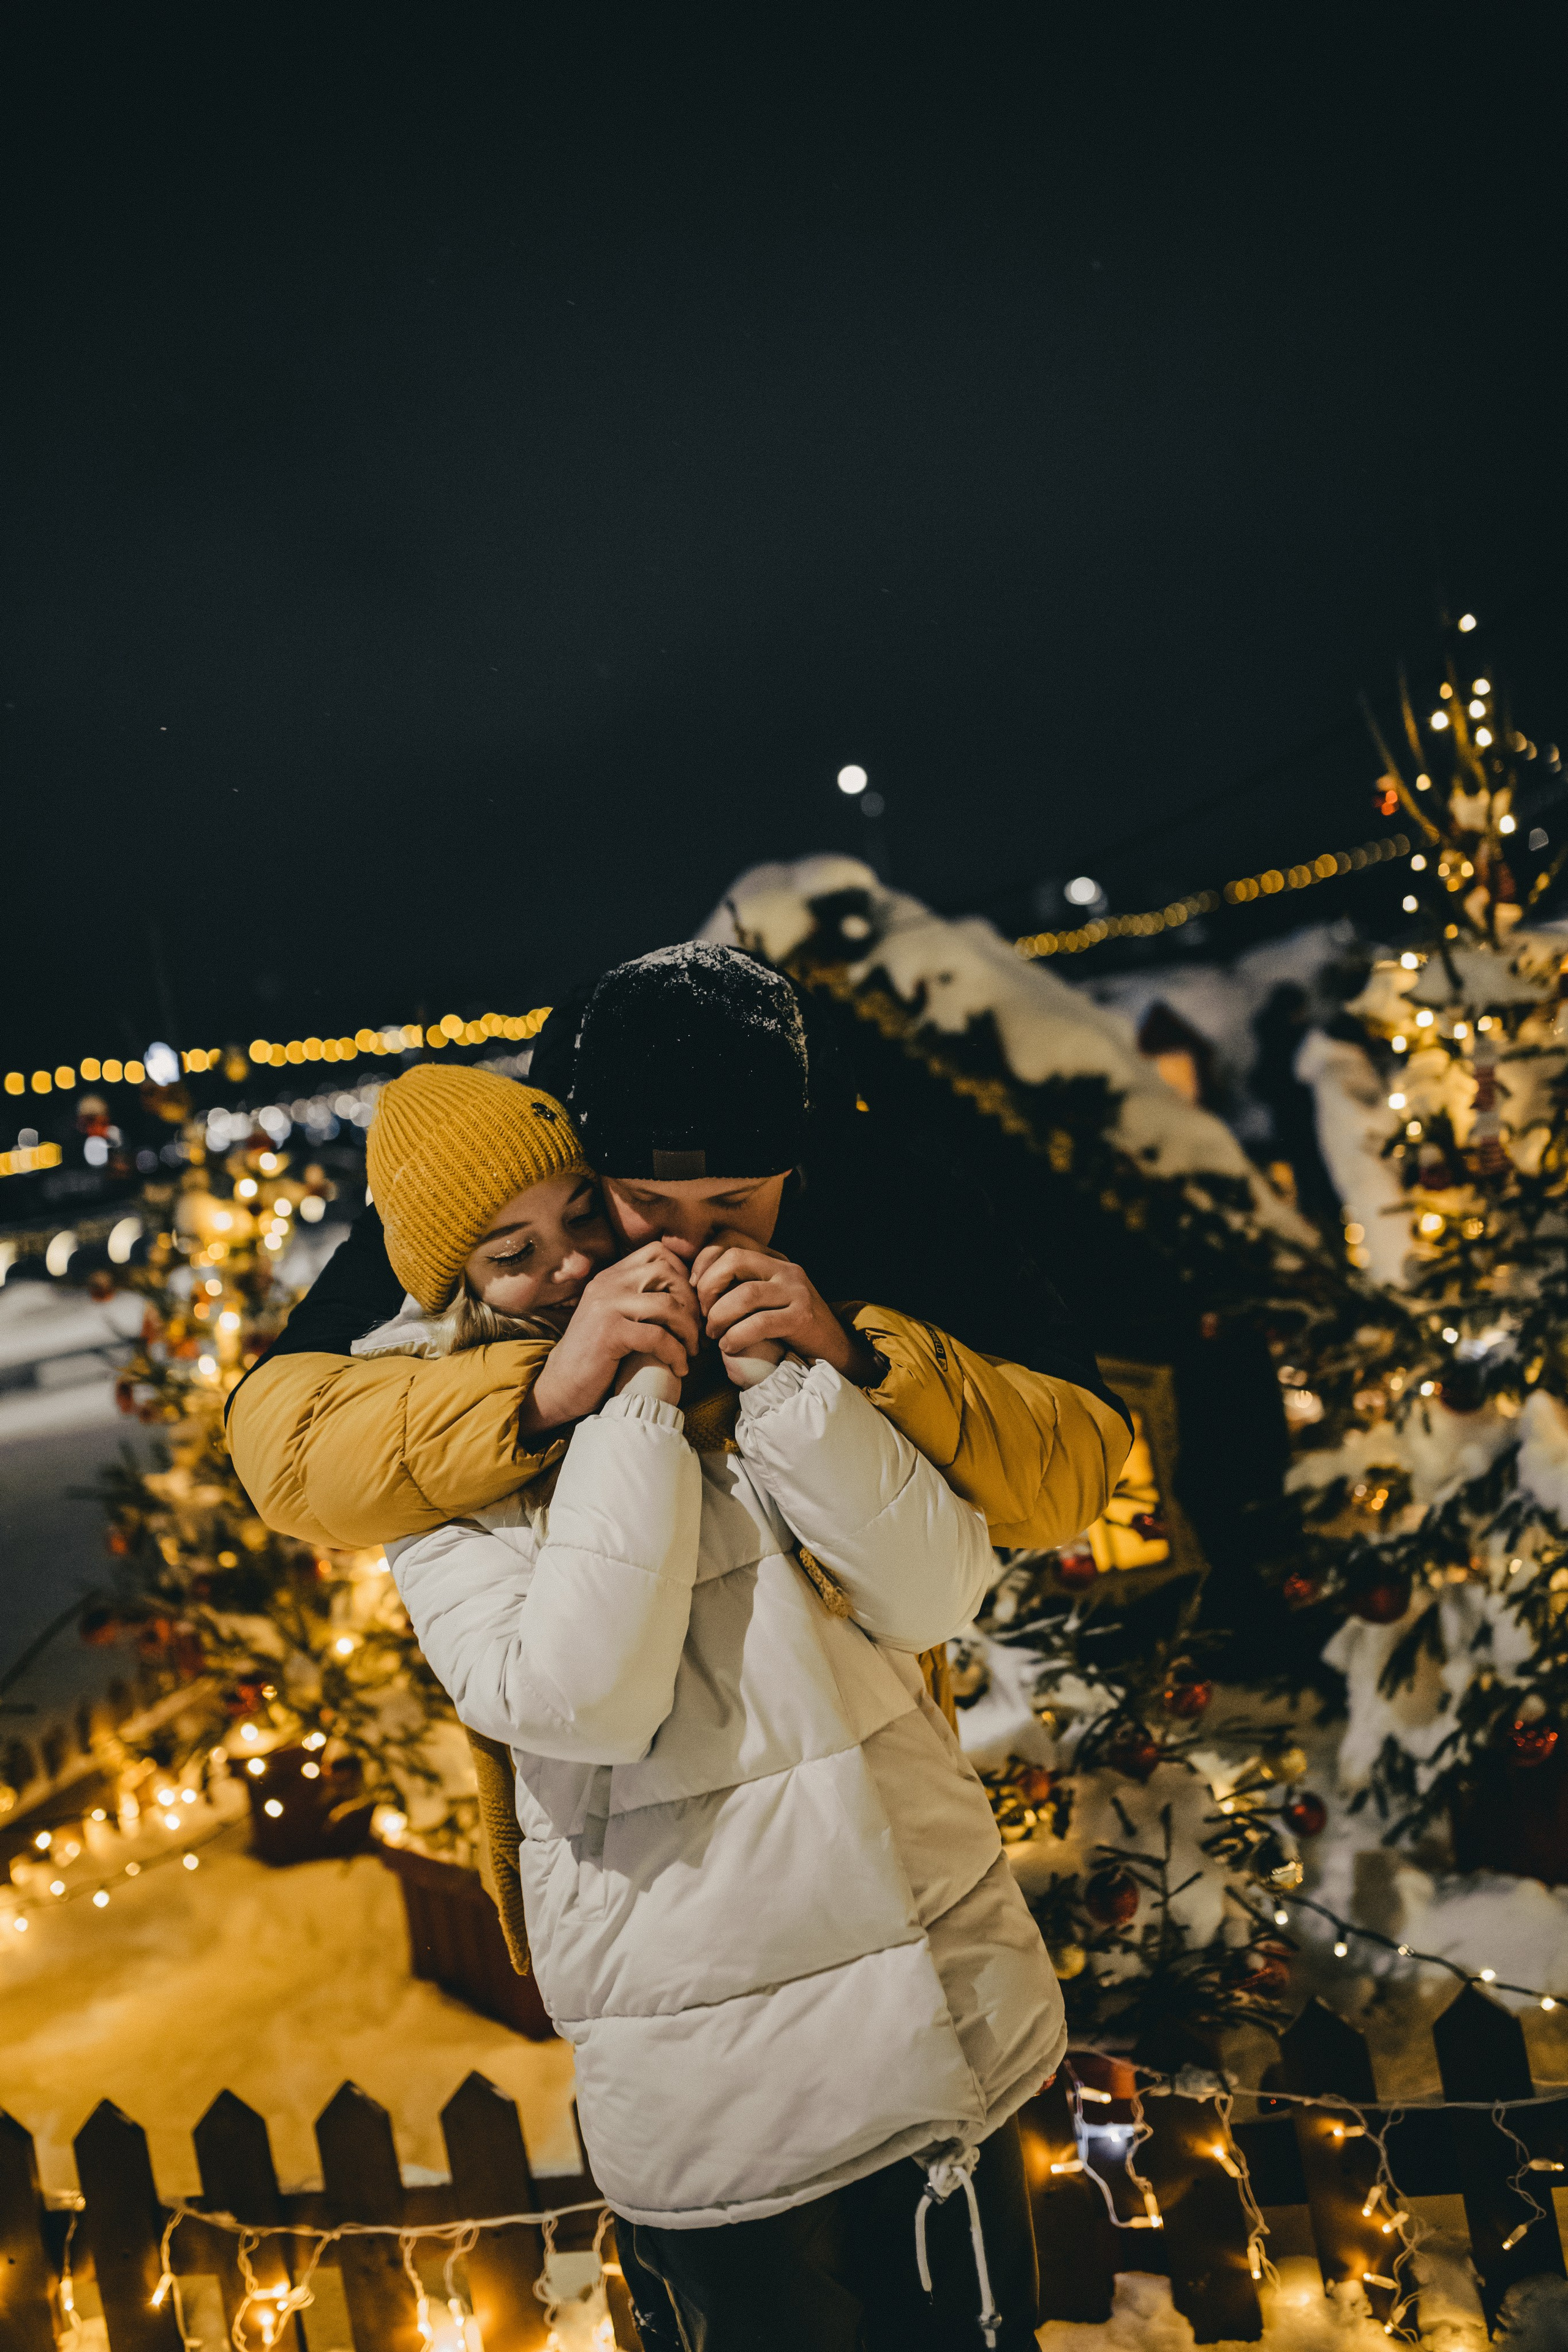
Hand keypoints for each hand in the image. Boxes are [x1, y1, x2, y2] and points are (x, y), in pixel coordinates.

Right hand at [524, 1240, 699, 1430]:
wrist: (560, 1386)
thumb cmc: (596, 1355)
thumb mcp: (615, 1315)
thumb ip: (638, 1297)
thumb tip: (686, 1288)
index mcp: (610, 1276)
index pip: (657, 1252)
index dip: (684, 1273)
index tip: (692, 1304)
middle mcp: (607, 1284)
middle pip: (667, 1272)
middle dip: (692, 1301)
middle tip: (698, 1330)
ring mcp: (606, 1307)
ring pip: (668, 1304)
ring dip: (688, 1330)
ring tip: (692, 1351)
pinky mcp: (609, 1334)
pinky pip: (658, 1336)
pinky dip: (676, 1353)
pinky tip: (679, 1368)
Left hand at [692, 1240, 880, 1385]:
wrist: (833, 1352)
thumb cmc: (788, 1329)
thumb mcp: (765, 1298)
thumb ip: (738, 1285)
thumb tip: (692, 1283)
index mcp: (774, 1259)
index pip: (731, 1238)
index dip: (704, 1259)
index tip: (693, 1286)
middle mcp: (786, 1269)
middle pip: (734, 1259)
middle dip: (707, 1287)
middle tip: (702, 1314)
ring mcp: (797, 1292)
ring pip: (745, 1294)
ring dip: (719, 1316)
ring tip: (713, 1334)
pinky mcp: (802, 1318)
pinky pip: (759, 1323)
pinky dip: (736, 1336)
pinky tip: (729, 1346)